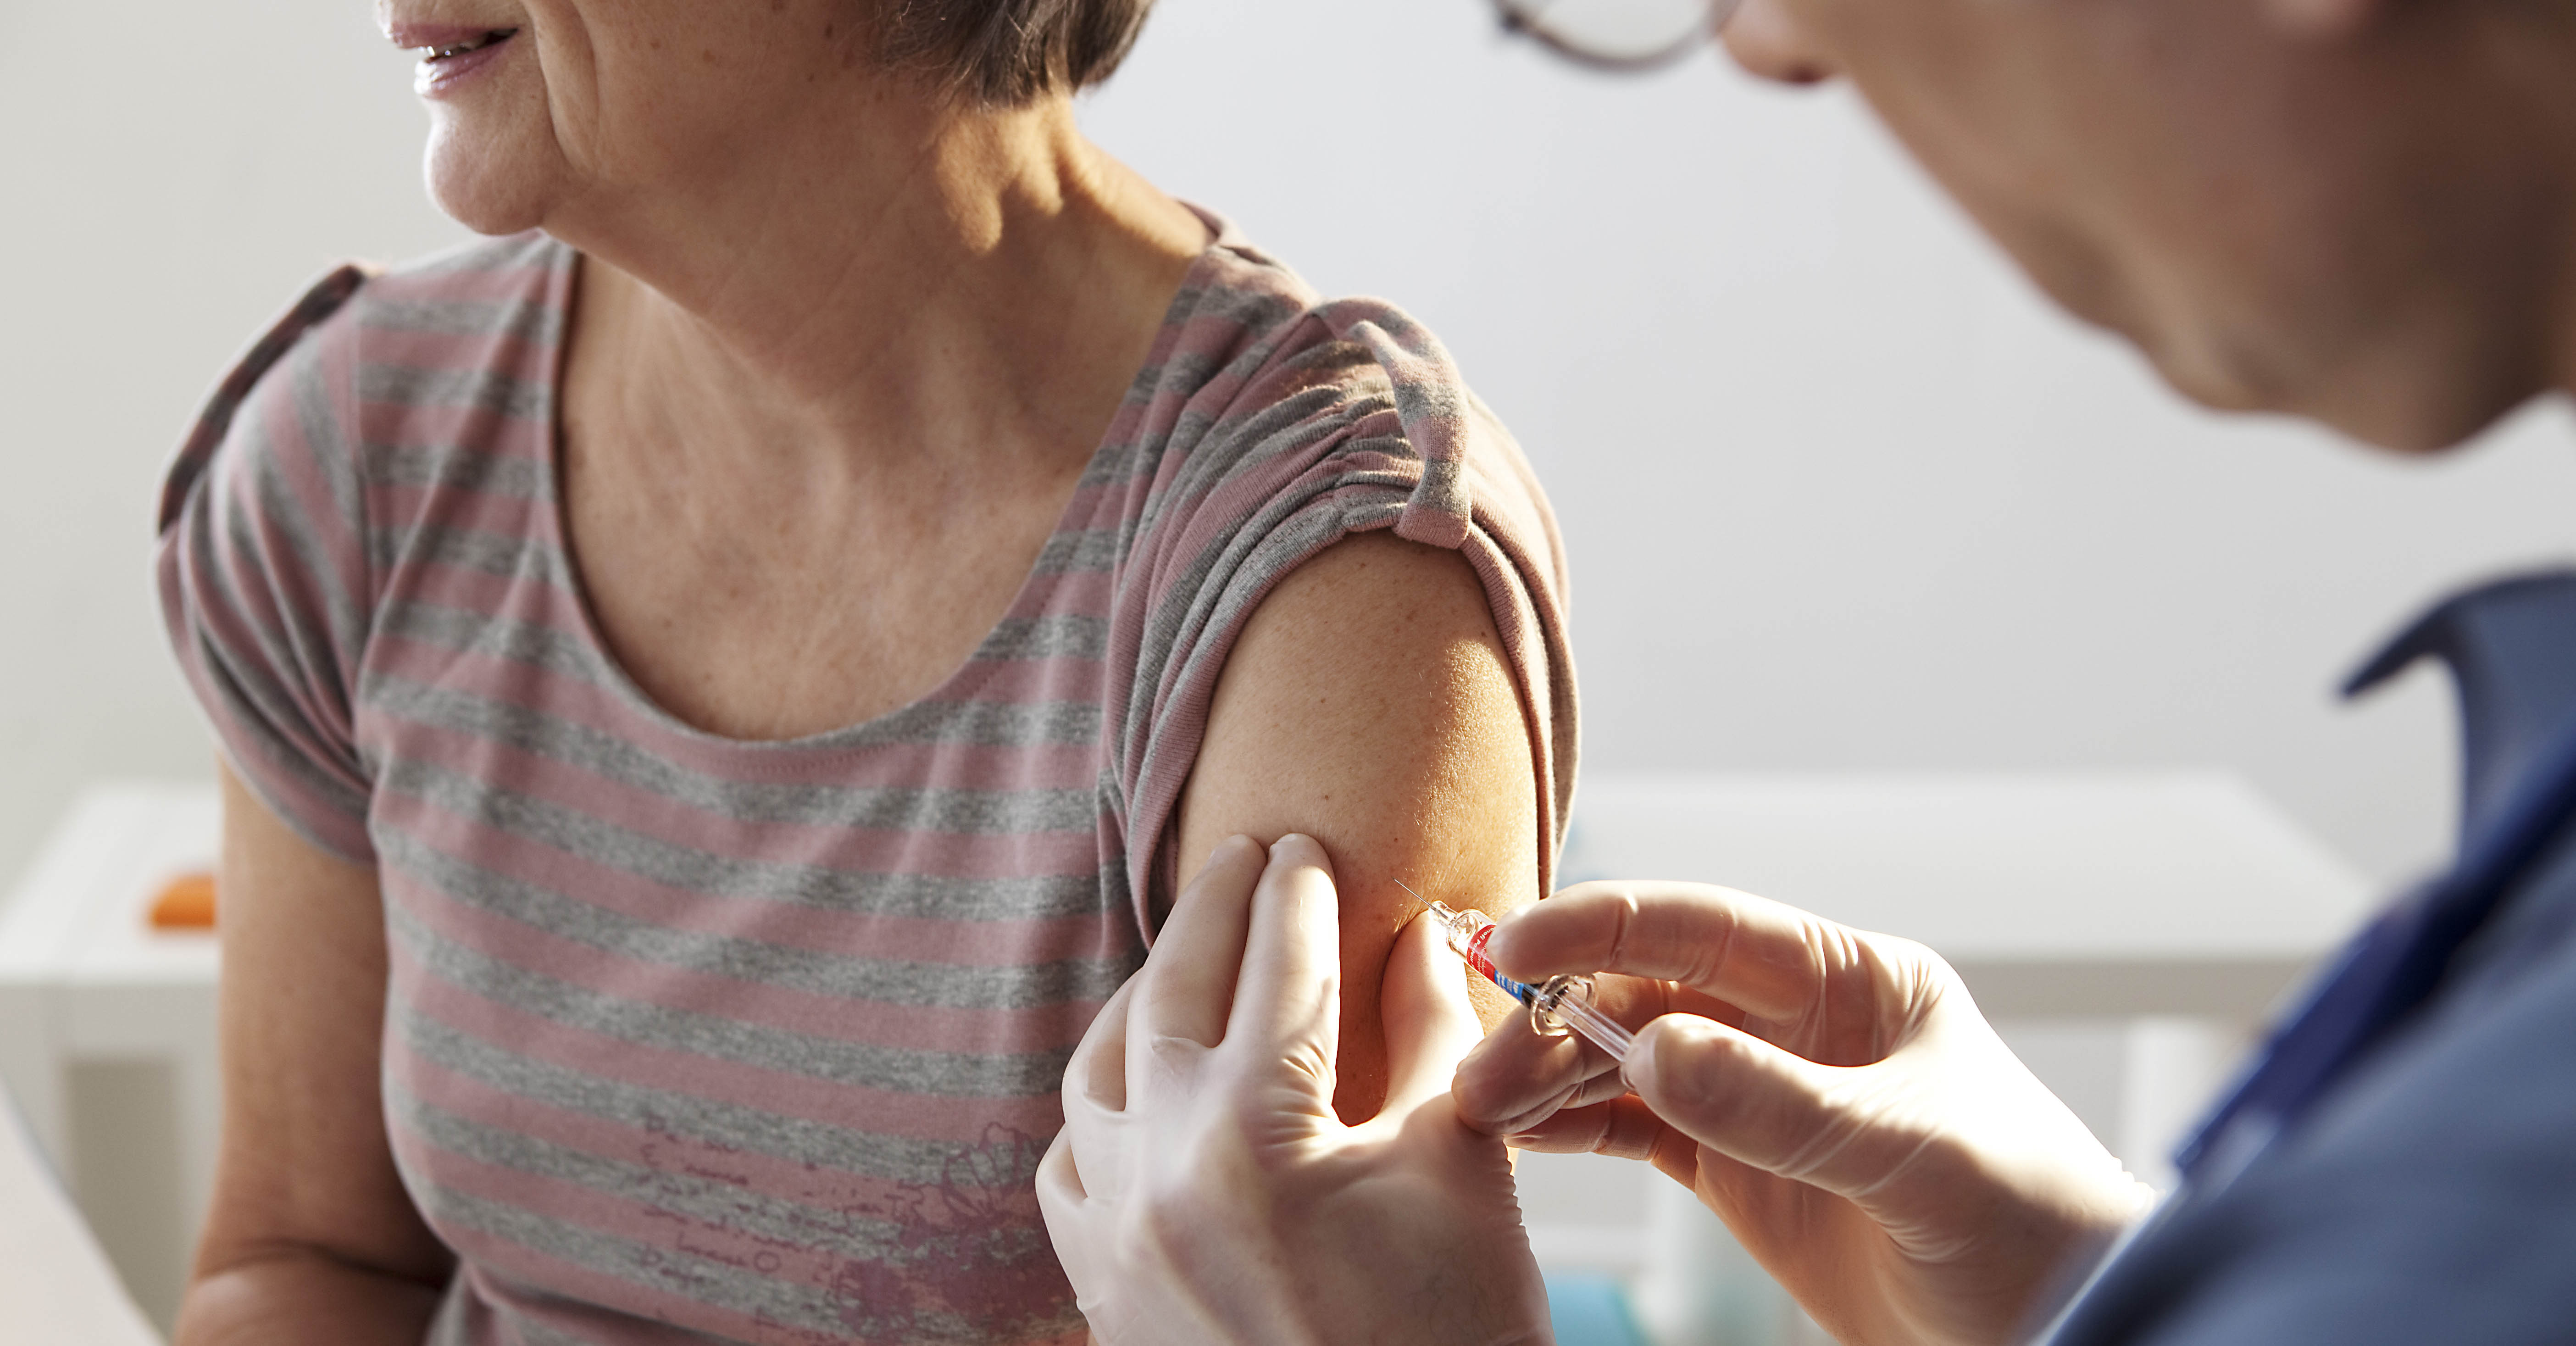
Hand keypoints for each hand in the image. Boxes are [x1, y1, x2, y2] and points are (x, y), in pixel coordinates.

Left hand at [1038, 835, 1551, 1345]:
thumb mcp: (1460, 1165)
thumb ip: (1431, 1036)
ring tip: (1186, 961)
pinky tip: (1139, 1090)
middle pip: (1168, 995)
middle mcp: (1156, 1175)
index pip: (1277, 967)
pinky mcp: (1104, 1298)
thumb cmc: (1457, 1337)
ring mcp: (1114, 1242)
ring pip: (1094, 1078)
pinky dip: (1098, 1114)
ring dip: (1141, 1004)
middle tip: (1246, 859)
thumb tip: (1421, 935)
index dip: (1298, 894)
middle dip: (1212, 913)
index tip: (1306, 843)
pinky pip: (1068, 1175)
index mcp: (1251, 1132)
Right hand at [1453, 882, 2154, 1345]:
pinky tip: (1521, 1133)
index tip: (1517, 947)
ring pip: (1627, 1060)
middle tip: (1482, 1069)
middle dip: (1558, 1020)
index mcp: (1852, 981)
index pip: (1706, 928)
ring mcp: (1762, 1093)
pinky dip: (1574, 1127)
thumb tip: (1651, 1048)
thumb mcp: (1915, 1156)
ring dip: (1550, 1075)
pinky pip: (1636, 1129)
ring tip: (1478, 1107)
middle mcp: (1796, 1023)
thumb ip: (1785, 1105)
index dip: (1604, 926)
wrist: (2069, 1327)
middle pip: (1647, 994)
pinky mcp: (1738, 1167)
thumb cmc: (2032, 1224)